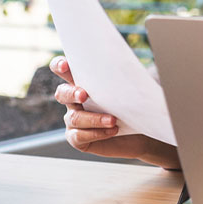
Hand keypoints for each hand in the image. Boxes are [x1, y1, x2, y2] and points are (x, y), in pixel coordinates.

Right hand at [50, 57, 179, 169]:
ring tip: (112, 120)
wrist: (142, 133)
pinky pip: (79, 136)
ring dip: (93, 118)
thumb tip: (132, 66)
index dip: (60, 65)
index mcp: (84, 82)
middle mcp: (74, 100)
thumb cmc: (135, 105)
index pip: (64, 69)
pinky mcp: (78, 138)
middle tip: (84, 95)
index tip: (65, 65)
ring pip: (74, 117)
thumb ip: (127, 75)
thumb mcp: (132, 88)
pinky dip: (96, 133)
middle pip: (62, 93)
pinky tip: (112, 130)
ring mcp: (74, 120)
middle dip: (71, 93)